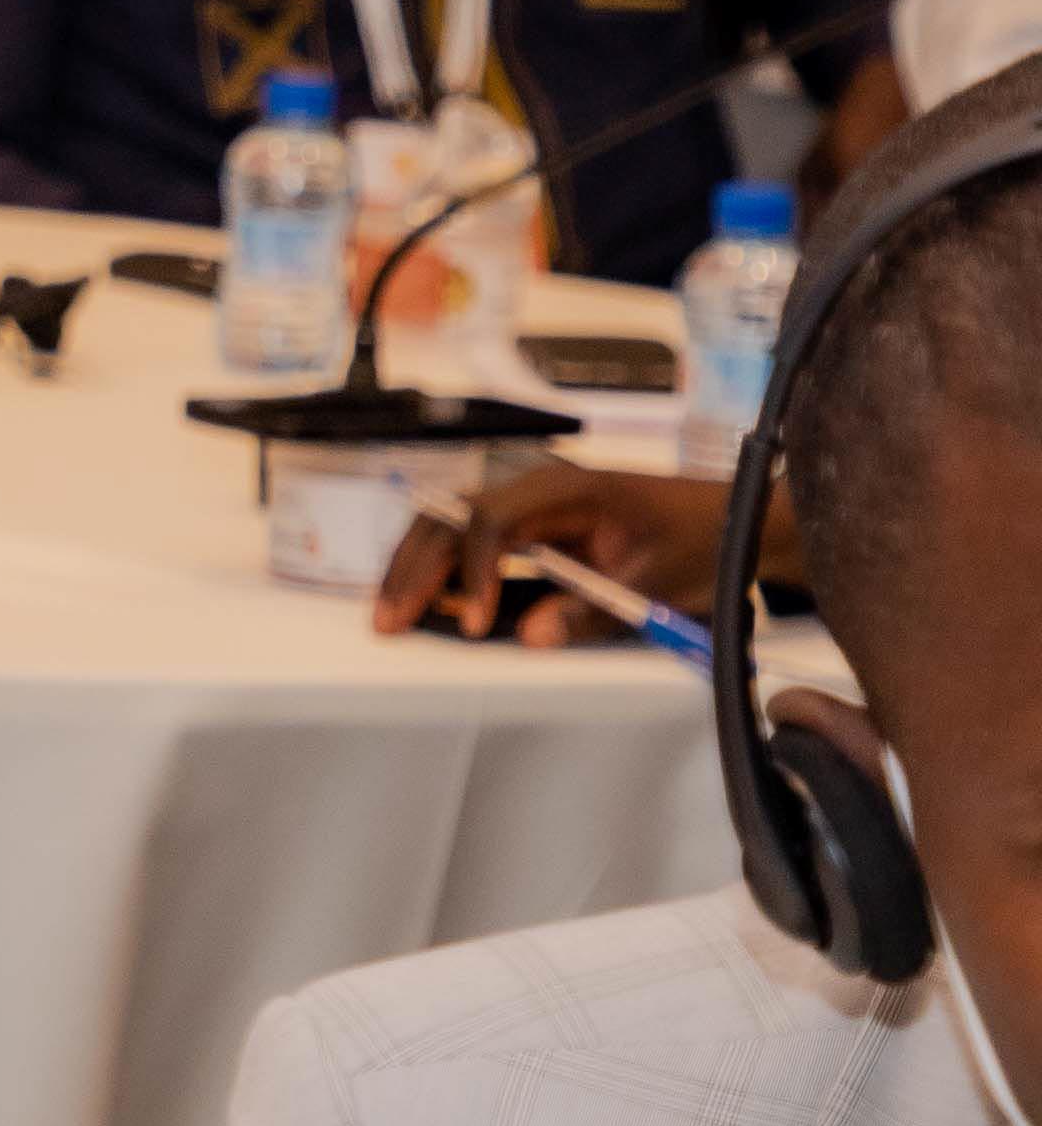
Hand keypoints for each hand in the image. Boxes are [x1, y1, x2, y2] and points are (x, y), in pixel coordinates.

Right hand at [375, 458, 740, 645]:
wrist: (736, 521)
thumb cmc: (702, 542)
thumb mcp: (657, 583)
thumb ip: (593, 611)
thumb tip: (532, 637)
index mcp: (568, 489)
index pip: (492, 520)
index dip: (472, 572)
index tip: (473, 624)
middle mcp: (539, 489)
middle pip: (452, 517)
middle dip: (416, 568)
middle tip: (389, 619)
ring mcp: (532, 505)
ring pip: (451, 525)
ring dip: (417, 566)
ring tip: (390, 612)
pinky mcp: (533, 524)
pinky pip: (471, 539)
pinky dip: (441, 567)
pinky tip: (423, 598)